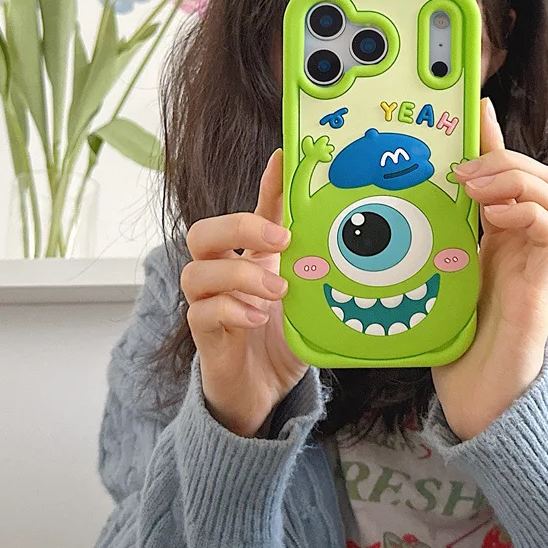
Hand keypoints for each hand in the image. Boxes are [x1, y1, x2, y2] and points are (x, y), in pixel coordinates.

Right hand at [181, 149, 307, 437]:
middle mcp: (224, 273)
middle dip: (238, 228)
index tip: (284, 157)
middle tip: (279, 241)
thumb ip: (316, 270)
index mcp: (253, 257)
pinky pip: (201, 313)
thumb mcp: (309, 298)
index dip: (268, 184)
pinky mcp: (203, 334)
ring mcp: (208, 303)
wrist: (266, 390)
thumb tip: (351, 241)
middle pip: (204, 232)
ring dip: (239, 276)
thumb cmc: (285, 338)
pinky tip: (257, 318)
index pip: (256, 211)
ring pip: (196, 271)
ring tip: (277, 292)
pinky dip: (231, 310)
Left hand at [430, 98, 547, 440]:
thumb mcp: (433, 271)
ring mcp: (537, 259)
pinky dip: (525, 208)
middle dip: (504, 156)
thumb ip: (429, 237)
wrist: (476, 393)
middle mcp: (522, 241)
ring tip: (473, 186)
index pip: (505, 174)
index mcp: (497, 234)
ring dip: (515, 177)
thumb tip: (391, 205)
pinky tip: (491, 214)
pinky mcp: (543, 281)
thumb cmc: (452, 336)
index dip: (494, 137)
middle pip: (540, 175)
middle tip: (462, 168)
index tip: (474, 105)